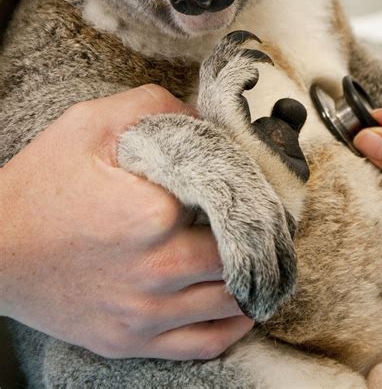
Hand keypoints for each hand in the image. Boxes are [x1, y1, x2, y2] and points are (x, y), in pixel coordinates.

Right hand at [0, 86, 252, 358]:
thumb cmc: (41, 184)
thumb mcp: (91, 124)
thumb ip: (155, 108)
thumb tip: (204, 117)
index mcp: (153, 213)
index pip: (232, 200)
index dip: (252, 188)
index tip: (259, 182)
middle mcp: (157, 269)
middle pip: (241, 254)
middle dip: (260, 233)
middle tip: (268, 218)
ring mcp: (144, 312)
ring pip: (231, 301)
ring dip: (255, 277)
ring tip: (262, 256)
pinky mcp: (130, 339)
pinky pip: (202, 345)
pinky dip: (232, 326)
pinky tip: (242, 306)